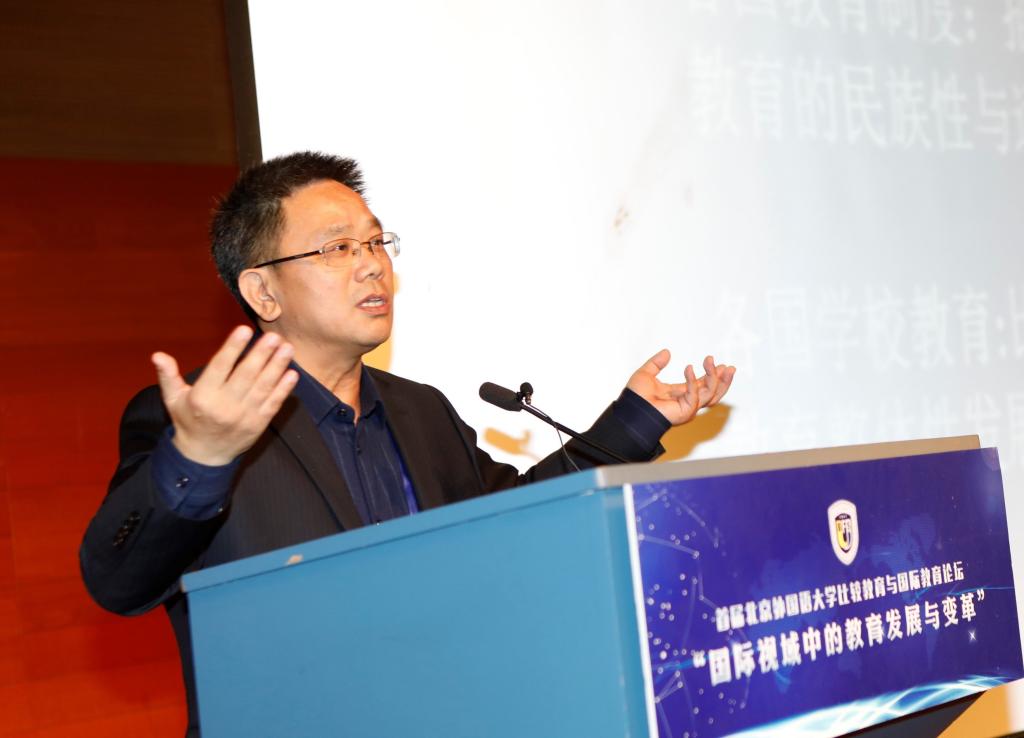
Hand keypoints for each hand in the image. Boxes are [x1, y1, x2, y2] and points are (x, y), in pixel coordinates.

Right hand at [151, 326, 298, 465]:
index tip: (244, 330)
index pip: (220, 367)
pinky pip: (273, 404)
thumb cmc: (188, 420)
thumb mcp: (173, 399)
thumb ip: (168, 376)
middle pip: (246, 375)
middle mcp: (224, 406)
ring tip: (287, 348)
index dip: (232, 348)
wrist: (204, 456)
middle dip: (261, 355)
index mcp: (203, 396)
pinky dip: (284, 389)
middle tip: (274, 336)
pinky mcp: (258, 424)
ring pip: (263, 387)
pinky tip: (292, 374)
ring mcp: (244, 416)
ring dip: (277, 366)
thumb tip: (158, 355)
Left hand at [626, 350, 734, 425]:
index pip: (702, 385)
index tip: (718, 363)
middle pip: (713, 392)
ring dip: (715, 378)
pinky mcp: (686, 411)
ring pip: (711, 394)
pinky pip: (695, 395)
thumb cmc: (635, 397)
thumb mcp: (646, 374)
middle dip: (722, 379)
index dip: (712, 374)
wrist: (630, 408)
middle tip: (728, 367)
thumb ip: (657, 363)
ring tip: (714, 363)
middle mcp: (687, 402)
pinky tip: (689, 368)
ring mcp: (688, 408)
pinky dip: (693, 381)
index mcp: (680, 394)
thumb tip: (667, 352)